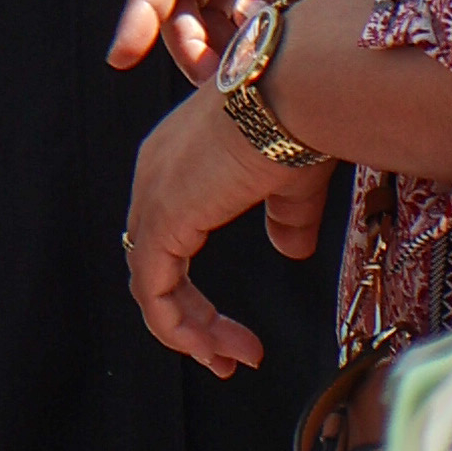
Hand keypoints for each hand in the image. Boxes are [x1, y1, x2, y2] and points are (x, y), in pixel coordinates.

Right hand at [109, 0, 388, 81]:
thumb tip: (242, 32)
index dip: (141, 11)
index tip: (119, 56)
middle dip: (189, 42)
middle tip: (217, 86)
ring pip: (208, 12)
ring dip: (218, 48)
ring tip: (247, 80)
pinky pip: (241, 16)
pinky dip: (246, 44)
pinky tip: (267, 66)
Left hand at [126, 87, 334, 376]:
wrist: (297, 90)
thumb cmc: (299, 118)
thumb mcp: (291, 181)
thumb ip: (286, 217)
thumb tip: (290, 247)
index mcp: (180, 162)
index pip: (170, 240)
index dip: (193, 292)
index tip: (231, 331)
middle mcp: (155, 175)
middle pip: (156, 267)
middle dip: (192, 320)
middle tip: (228, 356)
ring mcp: (154, 196)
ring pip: (152, 285)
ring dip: (190, 332)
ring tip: (229, 360)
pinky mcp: (162, 219)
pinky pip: (153, 293)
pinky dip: (179, 328)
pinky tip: (213, 349)